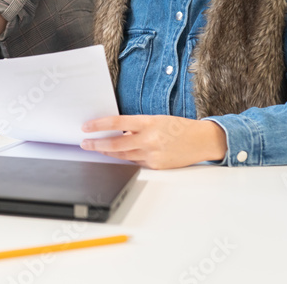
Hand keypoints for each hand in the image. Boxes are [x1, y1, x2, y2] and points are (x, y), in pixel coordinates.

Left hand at [80, 115, 227, 169]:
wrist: (202, 141)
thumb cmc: (179, 127)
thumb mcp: (156, 120)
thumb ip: (136, 127)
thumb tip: (116, 132)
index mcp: (149, 123)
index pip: (117, 123)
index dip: (98, 125)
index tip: (86, 127)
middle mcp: (150, 139)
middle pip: (115, 144)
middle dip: (96, 144)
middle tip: (84, 143)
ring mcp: (153, 155)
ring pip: (123, 156)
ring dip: (107, 153)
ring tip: (96, 148)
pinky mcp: (156, 166)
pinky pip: (135, 163)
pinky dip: (126, 159)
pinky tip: (118, 156)